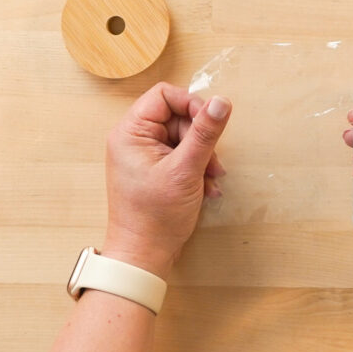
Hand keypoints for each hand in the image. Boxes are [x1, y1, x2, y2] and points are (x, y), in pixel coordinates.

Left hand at [102, 82, 231, 278]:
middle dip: (200, 138)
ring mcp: (145, 155)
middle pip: (178, 116)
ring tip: (210, 179)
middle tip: (211, 162)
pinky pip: (182, 154)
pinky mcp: (156, 169)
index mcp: (130, 133)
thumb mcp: (185, 170)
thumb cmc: (155, 217)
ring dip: (203, 155)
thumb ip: (205, 133)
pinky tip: (206, 186)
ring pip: (184, 136)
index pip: (164, 95)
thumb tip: (221, 102)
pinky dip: (198, 167)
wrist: (144, 256)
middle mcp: (134, 139)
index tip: (210, 124)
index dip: (191, 104)